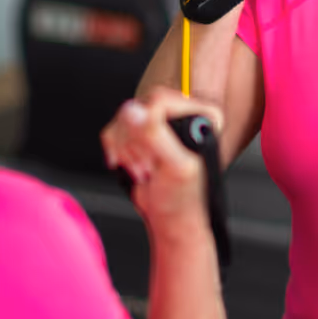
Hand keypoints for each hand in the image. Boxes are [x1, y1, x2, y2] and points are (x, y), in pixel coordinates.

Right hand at [101, 89, 226, 236]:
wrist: (169, 218)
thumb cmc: (181, 199)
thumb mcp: (174, 166)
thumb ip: (155, 135)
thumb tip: (133, 111)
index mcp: (203, 115)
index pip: (161, 100)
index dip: (149, 128)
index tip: (154, 152)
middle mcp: (182, 113)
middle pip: (139, 107)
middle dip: (136, 143)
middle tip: (149, 166)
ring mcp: (160, 123)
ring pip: (123, 119)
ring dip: (127, 151)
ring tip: (144, 171)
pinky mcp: (141, 133)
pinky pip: (114, 129)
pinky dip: (116, 151)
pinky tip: (132, 166)